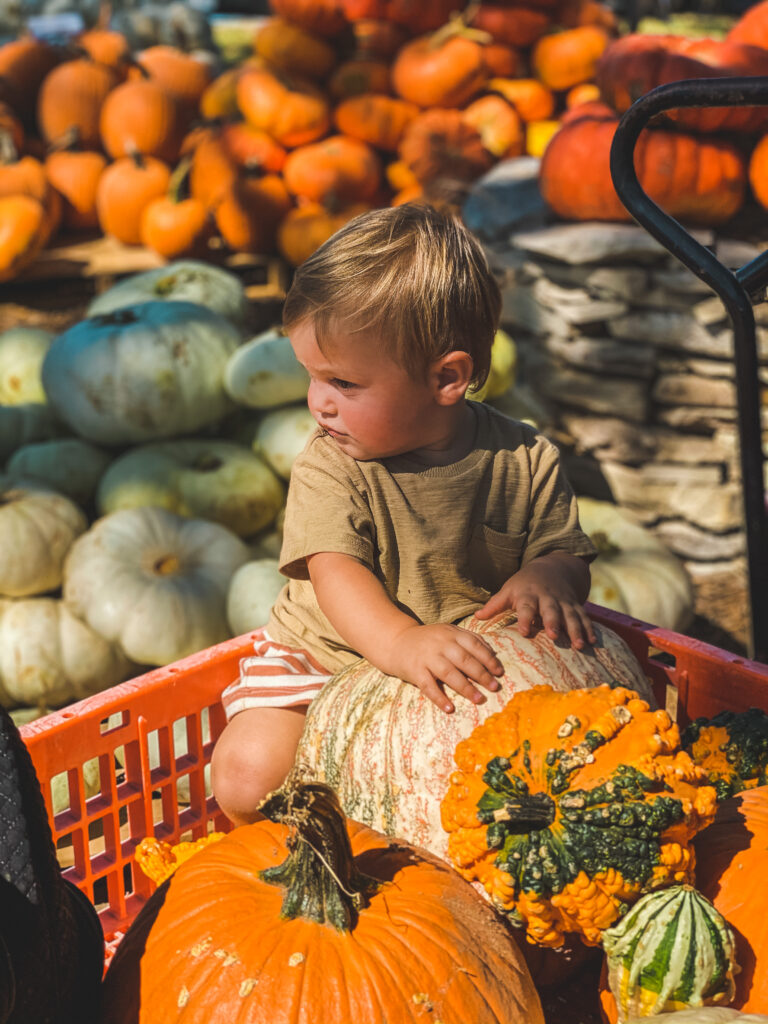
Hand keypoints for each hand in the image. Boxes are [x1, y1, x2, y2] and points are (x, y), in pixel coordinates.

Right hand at [389, 623, 503, 713]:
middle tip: (494, 687)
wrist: (396, 642)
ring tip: (479, 699)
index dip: (489, 659)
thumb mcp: (448, 632)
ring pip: (449, 674)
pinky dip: (439, 698)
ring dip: (466, 687)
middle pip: (464, 660)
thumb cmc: (429, 640)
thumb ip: (470, 639)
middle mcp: (440, 644)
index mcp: (451, 634)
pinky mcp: (415, 671)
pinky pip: (428, 686)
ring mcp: (427, 658)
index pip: (474, 645)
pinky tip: (450, 708)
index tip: (499, 672)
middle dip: (482, 675)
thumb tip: (493, 653)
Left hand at [475, 552, 595, 649]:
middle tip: (554, 636)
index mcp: (528, 595)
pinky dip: (589, 629)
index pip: (526, 607)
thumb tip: (475, 618)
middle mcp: (548, 598)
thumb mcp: (509, 590)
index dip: (525, 618)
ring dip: (576, 630)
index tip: (524, 631)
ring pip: (571, 615)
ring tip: (580, 645)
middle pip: (551, 610)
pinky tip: (593, 642)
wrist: (553, 567)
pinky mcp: (575, 606)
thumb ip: (495, 605)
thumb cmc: (525, 584)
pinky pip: (584, 617)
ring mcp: (564, 602)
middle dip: (553, 622)